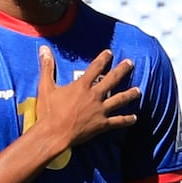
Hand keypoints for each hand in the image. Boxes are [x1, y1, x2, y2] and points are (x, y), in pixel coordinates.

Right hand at [19, 47, 141, 162]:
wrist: (54, 134)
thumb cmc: (49, 111)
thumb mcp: (46, 87)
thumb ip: (47, 67)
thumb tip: (43, 48)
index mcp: (82, 86)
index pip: (95, 68)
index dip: (103, 59)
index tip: (110, 53)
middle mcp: (94, 96)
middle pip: (112, 80)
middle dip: (122, 70)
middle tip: (130, 63)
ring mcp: (99, 110)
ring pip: (119, 100)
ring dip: (130, 94)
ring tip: (138, 91)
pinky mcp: (101, 124)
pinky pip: (117, 122)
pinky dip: (126, 120)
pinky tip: (134, 118)